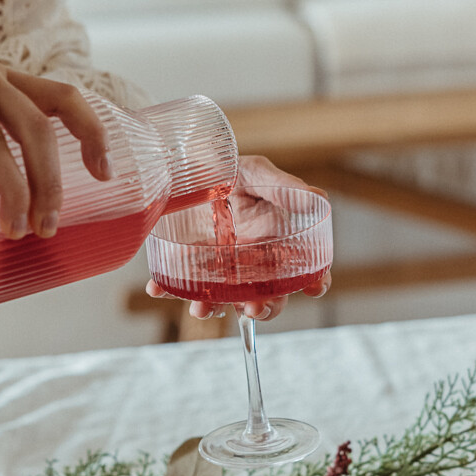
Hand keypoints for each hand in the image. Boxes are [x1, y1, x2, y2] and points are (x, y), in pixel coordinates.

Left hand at [146, 154, 330, 321]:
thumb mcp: (257, 172)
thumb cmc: (231, 169)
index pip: (302, 270)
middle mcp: (249, 262)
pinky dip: (168, 290)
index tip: (314, 288)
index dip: (314, 282)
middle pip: (264, 296)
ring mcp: (216, 267)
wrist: (190, 165)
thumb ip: (284, 187)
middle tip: (255, 309)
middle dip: (262, 309)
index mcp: (274, 242)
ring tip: (202, 309)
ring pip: (221, 299)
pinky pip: (177, 284)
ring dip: (214, 309)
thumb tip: (318, 196)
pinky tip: (158, 288)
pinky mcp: (185, 264)